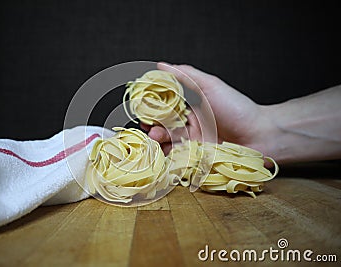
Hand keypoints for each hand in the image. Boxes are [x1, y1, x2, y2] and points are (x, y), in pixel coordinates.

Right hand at [141, 62, 270, 156]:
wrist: (261, 135)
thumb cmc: (237, 108)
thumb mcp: (210, 86)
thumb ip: (186, 75)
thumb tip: (161, 65)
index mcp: (191, 105)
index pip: (165, 105)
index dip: (152, 106)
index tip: (142, 107)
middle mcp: (190, 123)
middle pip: (163, 125)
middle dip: (152, 126)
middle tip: (148, 127)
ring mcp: (193, 141)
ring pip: (168, 142)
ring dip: (158, 140)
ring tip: (155, 139)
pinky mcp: (197, 158)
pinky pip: (178, 158)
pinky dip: (168, 156)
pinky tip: (163, 153)